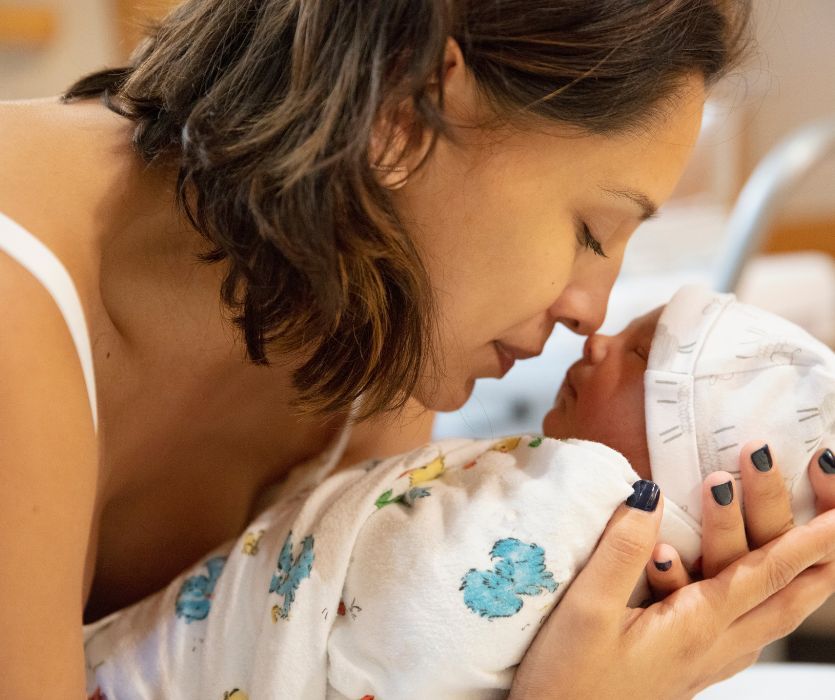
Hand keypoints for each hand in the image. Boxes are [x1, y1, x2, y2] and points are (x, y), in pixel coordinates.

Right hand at [508, 467, 834, 698]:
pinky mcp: (689, 669)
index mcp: (694, 626)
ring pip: (773, 620)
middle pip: (786, 602)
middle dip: (822, 563)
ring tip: (820, 561)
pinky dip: (770, 605)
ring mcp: (704, 662)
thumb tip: (650, 495)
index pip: (764, 575)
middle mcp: (712, 646)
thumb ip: (621, 549)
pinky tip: (759, 602)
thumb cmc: (569, 679)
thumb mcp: (587, 609)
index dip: (805, 541)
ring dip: (802, 584)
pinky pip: (749, 632)